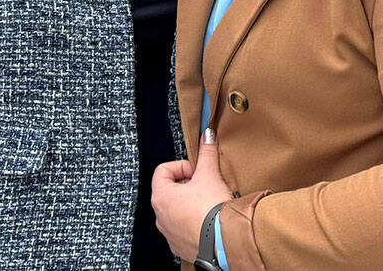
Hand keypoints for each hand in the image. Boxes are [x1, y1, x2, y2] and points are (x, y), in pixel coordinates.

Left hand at [152, 127, 233, 260]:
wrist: (223, 240)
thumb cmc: (211, 209)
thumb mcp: (209, 174)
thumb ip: (207, 153)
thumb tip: (207, 136)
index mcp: (161, 196)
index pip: (163, 170)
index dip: (181, 166)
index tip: (196, 171)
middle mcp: (160, 216)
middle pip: (169, 190)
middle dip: (188, 185)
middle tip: (204, 185)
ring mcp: (168, 233)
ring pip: (175, 211)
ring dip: (190, 203)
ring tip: (208, 202)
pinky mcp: (179, 246)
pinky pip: (182, 229)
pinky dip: (193, 222)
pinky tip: (208, 220)